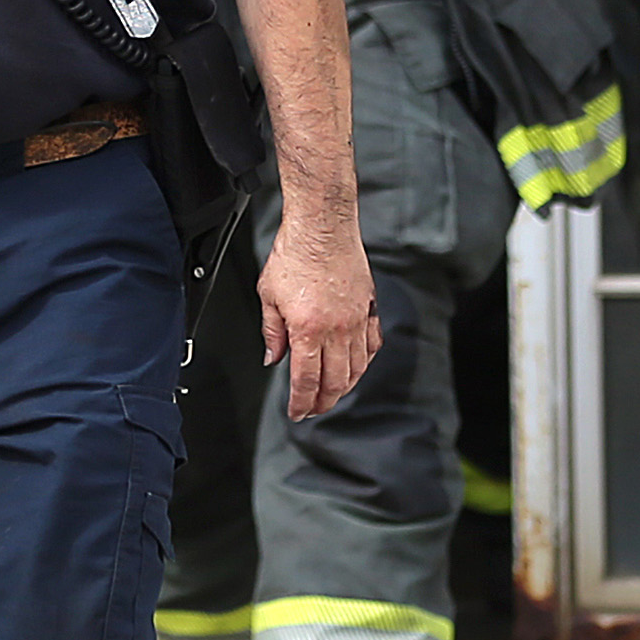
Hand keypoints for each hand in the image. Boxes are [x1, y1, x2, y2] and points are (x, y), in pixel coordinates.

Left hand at [259, 213, 378, 421]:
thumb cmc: (294, 254)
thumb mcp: (268, 295)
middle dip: (322, 402)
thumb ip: (271, 332)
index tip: (297, 412)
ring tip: (331, 394)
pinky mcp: (368, 309)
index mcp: (307, 329)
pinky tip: (355, 367)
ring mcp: (356, 321)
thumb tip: (273, 358)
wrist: (322, 227)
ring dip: (343, 387)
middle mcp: (336, 329)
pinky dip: (363, 363)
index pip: (306, 379)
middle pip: (334, 381)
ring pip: (356, 368)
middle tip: (313, 409)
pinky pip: (371, 346)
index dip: (301, 402)